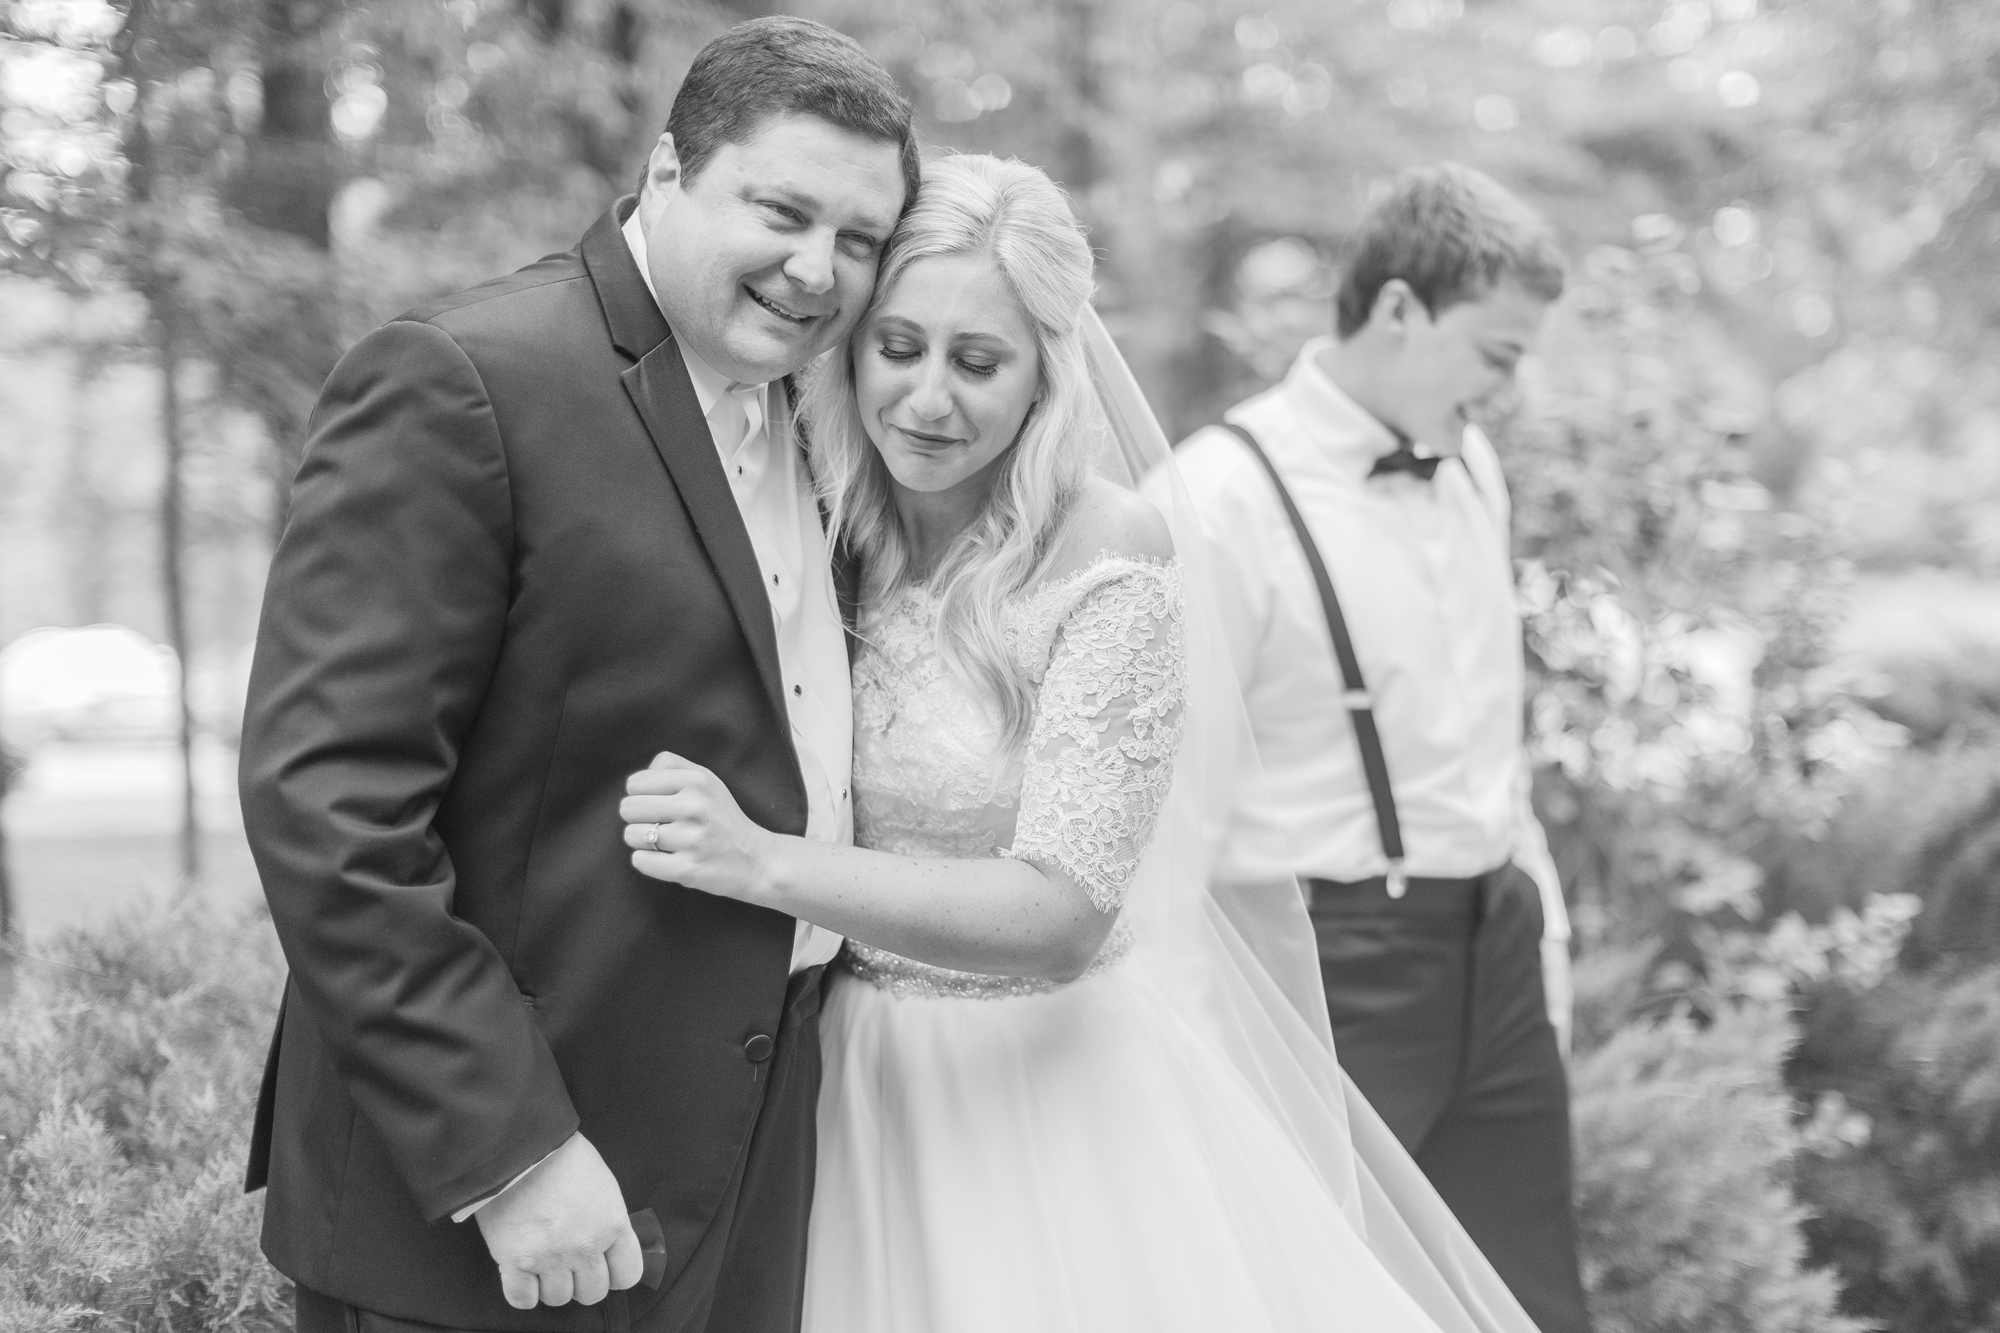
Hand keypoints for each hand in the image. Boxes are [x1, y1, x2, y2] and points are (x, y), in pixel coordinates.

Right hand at [474, 1133, 643, 1308]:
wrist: (522, 1146)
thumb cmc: (562, 1156)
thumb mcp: (603, 1185)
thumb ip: (606, 1220)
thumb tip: (605, 1245)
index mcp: (612, 1225)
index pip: (628, 1274)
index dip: (614, 1274)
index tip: (603, 1267)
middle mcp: (585, 1247)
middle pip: (593, 1293)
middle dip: (582, 1281)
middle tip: (569, 1263)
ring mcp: (550, 1257)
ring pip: (558, 1298)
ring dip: (551, 1285)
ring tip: (542, 1262)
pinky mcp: (514, 1261)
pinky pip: (522, 1299)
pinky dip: (523, 1292)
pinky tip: (522, 1274)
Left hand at [621, 751, 775, 902]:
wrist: (757, 860)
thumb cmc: (723, 818)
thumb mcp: (708, 781)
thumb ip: (673, 766)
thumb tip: (638, 778)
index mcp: (697, 781)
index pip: (635, 783)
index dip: (640, 795)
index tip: (658, 805)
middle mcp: (694, 806)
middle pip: (628, 807)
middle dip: (638, 818)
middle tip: (659, 825)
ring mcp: (691, 839)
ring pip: (631, 835)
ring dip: (643, 842)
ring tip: (667, 843)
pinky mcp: (688, 868)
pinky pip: (640, 861)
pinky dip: (647, 861)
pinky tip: (666, 859)